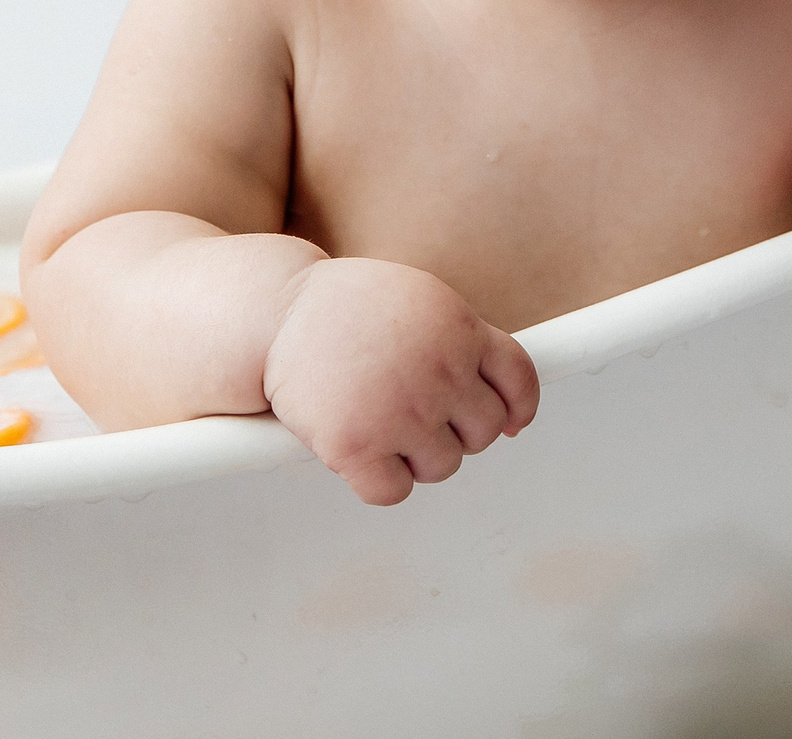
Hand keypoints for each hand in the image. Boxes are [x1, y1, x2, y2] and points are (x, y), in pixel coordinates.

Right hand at [261, 257, 540, 505]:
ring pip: (442, 467)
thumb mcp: (419, 299)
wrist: (271, 311)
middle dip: (455, 429)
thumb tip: (514, 415)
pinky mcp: (357, 446)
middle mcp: (439, 371)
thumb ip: (464, 343)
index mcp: (458, 328)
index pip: (519, 382)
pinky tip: (357, 448)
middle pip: (484, 432)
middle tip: (413, 412)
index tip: (506, 422)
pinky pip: (394, 492)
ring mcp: (400, 411)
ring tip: (379, 421)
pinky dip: (378, 480)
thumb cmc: (343, 308)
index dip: (516, 409)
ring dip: (415, 455)